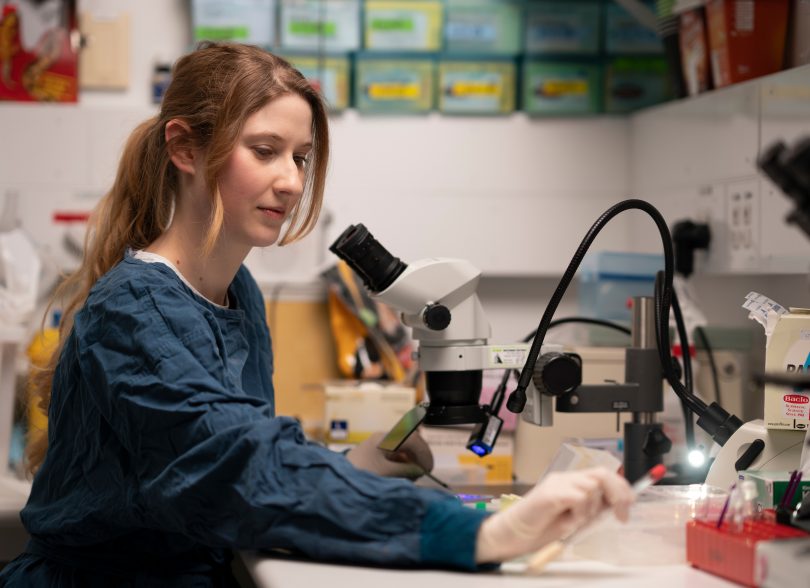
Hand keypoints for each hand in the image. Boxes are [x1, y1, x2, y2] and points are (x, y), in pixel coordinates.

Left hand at [345, 431, 433, 478]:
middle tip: (424, 473)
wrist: (336, 482)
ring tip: (413, 477)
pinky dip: (403, 465)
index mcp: (385, 439)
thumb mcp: (386, 473)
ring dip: (411, 462)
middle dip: (419, 457)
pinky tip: (403, 477)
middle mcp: (383, 439)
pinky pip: (395, 457)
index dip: (424, 453)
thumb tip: (420, 470)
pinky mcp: (375, 456)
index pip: (412, 439)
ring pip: (403, 450)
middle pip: (409, 442)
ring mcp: (379, 447)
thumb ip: (406, 470)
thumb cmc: (361, 474)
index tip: (429, 469)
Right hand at [475, 467, 633, 563]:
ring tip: (575, 522)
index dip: (621, 488)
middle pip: (602, 474)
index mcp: (572, 482)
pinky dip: (579, 513)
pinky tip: (567, 522)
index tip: (628, 507)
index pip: (604, 475)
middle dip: (618, 495)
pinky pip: (577, 497)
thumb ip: (594, 510)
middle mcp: (566, 478)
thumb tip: (618, 507)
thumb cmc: (542, 527)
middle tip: (620, 515)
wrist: (514, 533)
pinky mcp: (550, 493)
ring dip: (591, 510)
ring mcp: (557, 483)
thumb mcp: (576, 518)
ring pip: (591, 487)